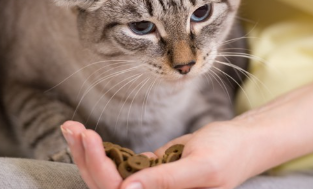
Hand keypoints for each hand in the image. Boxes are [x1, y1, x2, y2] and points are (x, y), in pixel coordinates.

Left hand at [61, 118, 265, 188]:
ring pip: (108, 176)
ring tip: (71, 128)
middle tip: (71, 128)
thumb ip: (167, 182)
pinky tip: (86, 136)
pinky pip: (118, 165)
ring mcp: (148, 186)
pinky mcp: (148, 173)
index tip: (89, 138)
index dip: (101, 168)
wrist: (241, 141)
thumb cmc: (229, 153)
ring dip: (87, 153)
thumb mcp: (202, 167)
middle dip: (87, 158)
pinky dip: (101, 150)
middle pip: (107, 186)